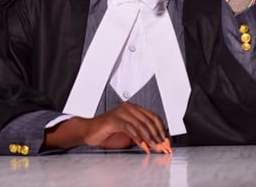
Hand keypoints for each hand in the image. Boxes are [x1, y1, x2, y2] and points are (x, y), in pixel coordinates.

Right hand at [45, 102, 171, 153]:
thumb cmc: (108, 132)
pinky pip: (130, 128)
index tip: (167, 141)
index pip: (153, 117)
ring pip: (141, 124)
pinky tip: (143, 146)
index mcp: (133, 108)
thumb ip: (141, 135)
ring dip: (150, 138)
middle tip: (163, 147)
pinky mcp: (115, 119)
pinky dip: (139, 138)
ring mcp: (121, 112)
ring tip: (155, 148)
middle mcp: (128, 107)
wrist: (89, 132)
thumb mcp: (129, 135)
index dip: (162, 130)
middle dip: (158, 136)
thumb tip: (156, 143)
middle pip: (149, 120)